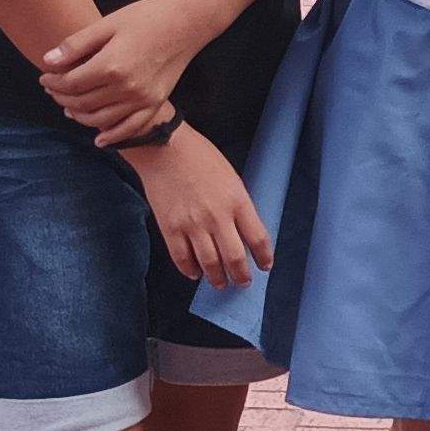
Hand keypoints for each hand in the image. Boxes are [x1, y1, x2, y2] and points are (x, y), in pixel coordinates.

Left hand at [38, 0, 208, 147]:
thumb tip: (48, 61)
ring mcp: (142, 99)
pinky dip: (113, 137)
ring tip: (69, 108)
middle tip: (53, 90)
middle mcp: (126, 88)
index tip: (44, 77)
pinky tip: (99, 139)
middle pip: (82, 103)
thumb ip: (76, 45)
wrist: (185, 23)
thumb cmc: (144, 17)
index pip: (71, 84)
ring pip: (101, 119)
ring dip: (79, 116)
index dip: (52, 83)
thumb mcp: (107, 24)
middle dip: (61, 98)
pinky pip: (131, 128)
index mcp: (111, 65)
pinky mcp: (155, 103)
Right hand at [126, 129, 269, 290]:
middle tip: (243, 281)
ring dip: (217, 278)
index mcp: (237, 202)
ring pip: (209, 263)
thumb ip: (238, 205)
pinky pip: (182, 258)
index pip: (258, 239)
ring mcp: (192, 225)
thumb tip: (243, 231)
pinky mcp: (170, 228)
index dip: (264, 257)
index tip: (265, 266)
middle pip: (235, 258)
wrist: (164, 147)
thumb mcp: (231, 178)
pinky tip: (195, 273)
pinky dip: (190, 270)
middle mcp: (217, 217)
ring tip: (220, 283)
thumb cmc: (200, 157)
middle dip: (241, 275)